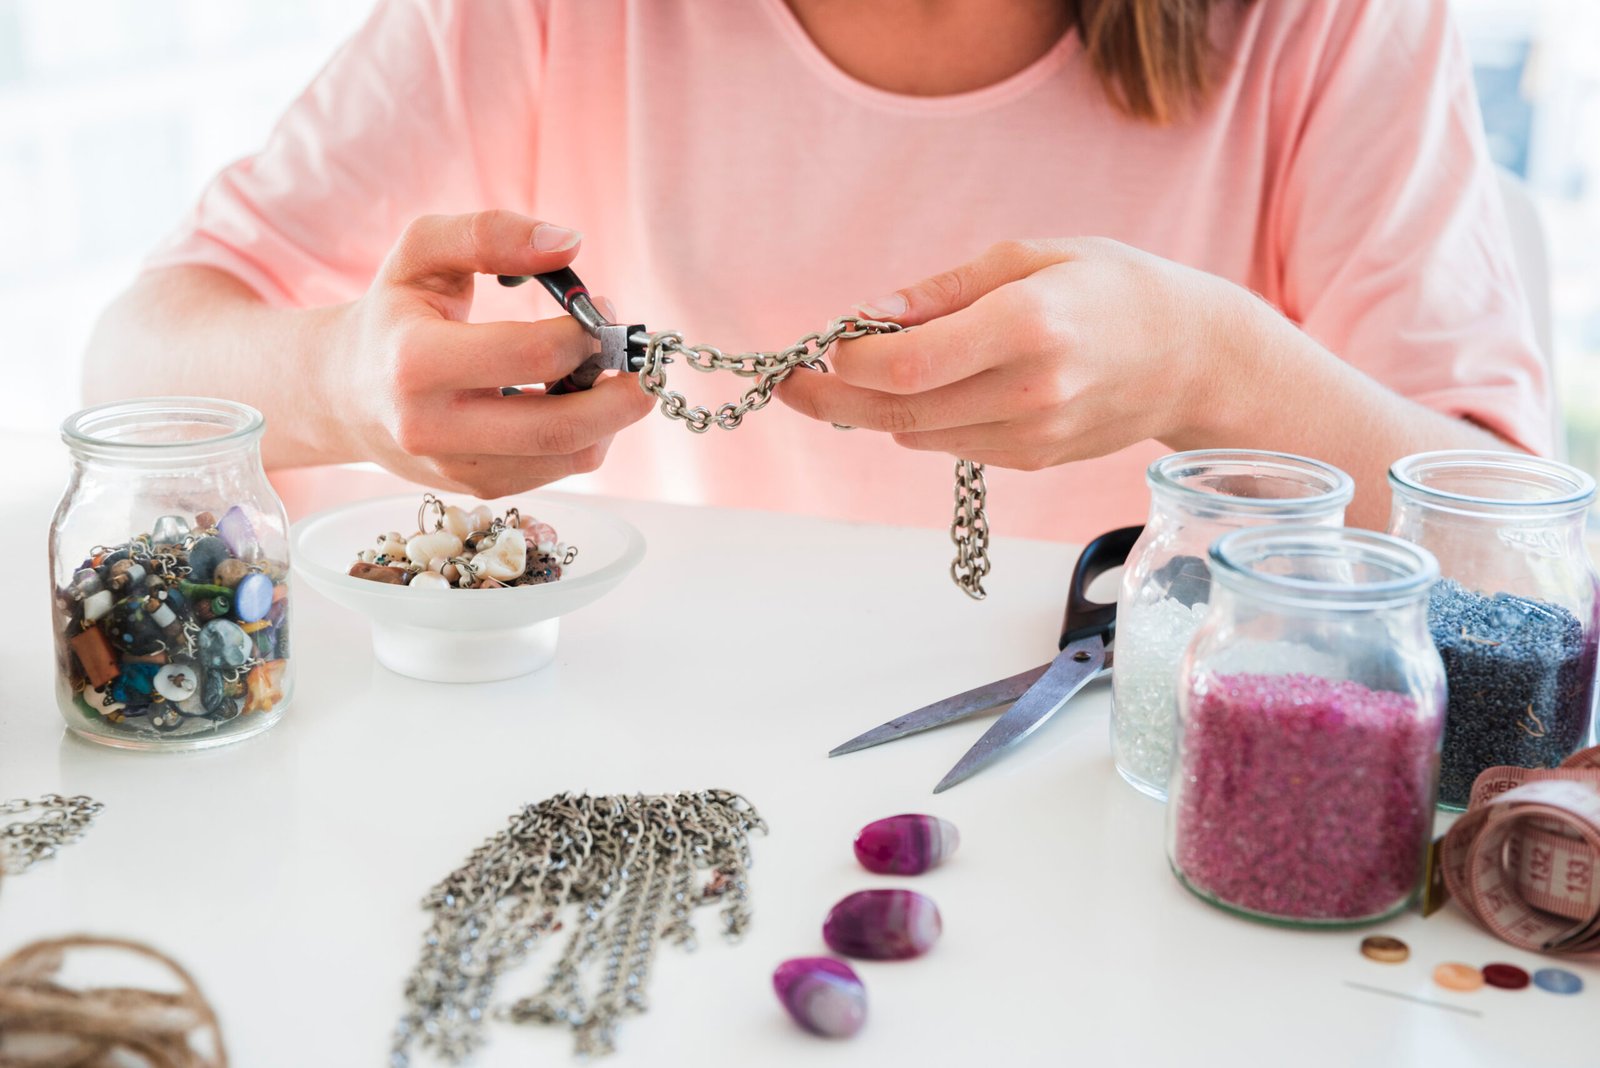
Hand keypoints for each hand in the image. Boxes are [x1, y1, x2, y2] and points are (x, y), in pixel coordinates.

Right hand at [329, 210, 652, 496]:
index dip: (587, 332)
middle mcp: (431, 428)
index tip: (602, 310)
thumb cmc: (394, 311)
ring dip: (610, 416)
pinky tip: (573, 397)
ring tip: (603, 372)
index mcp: (415, 362)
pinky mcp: (477, 488)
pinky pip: (558, 471)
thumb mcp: (422, 252)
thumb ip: (490, 233)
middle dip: (622, 394)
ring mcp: (456, 469)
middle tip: (640, 359)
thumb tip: (570, 241)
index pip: (532, 354)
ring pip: (569, 457)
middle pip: (560, 428)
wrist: (344, 390)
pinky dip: (585, 435)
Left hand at [778, 237, 1254, 469]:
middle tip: (789, 383)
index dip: (847, 362)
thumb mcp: (1031, 256)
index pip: (906, 365)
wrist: (1193, 356)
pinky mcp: (1032, 460)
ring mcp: (1032, 435)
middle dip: (833, 398)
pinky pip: (952, 444)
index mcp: (1027, 327)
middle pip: (897, 413)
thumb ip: (943, 290)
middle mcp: (1029, 391)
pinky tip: (935, 387)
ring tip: (863, 371)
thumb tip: (868, 315)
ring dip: (879, 408)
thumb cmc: (1112, 288)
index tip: (819, 345)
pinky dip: (926, 419)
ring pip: (917, 435)